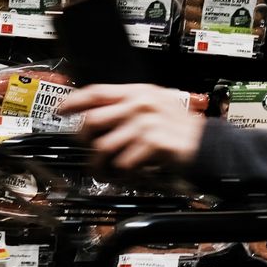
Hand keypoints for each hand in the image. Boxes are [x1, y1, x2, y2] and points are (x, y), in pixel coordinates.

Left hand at [60, 83, 206, 171]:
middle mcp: (140, 104)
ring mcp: (146, 123)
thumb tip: (96, 113)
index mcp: (138, 92)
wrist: (207, 145)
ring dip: (98, 164)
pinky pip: (123, 162)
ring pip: (103, 145)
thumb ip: (128, 105)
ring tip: (102, 170)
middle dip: (83, 140)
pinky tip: (125, 175)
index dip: (73, 101)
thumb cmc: (180, 128)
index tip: (59, 110)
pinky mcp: (152, 143)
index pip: (97, 91)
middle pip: (92, 120)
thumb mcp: (155, 105)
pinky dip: (120, 173)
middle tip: (86, 149)